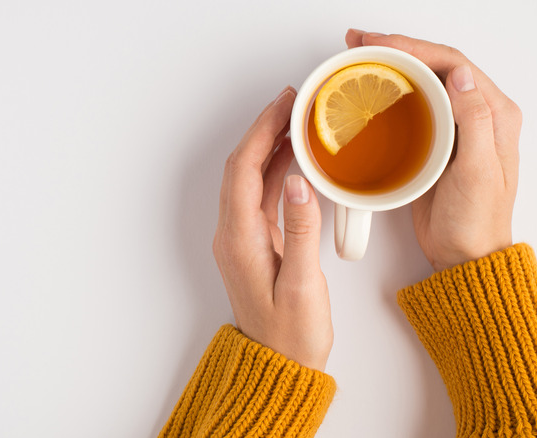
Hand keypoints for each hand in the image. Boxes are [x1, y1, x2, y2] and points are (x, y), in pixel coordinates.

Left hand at [212, 86, 332, 371]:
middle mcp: (234, 235)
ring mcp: (243, 239)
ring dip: (270, 147)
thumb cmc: (290, 335)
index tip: (284, 105)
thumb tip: (301, 183)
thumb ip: (300, 233)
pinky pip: (262, 197)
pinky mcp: (256, 244)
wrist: (278, 366)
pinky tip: (296, 160)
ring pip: (252, 179)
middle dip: (264, 129)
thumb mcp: (302, 286)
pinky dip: (277, 172)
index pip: (245, 171)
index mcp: (239, 240)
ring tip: (297, 121)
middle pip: (243, 168)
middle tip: (292, 102)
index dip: (262, 132)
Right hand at [347, 30, 521, 270]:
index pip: (453, 64)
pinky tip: (371, 88)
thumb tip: (460, 76)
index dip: (415, 47)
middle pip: (435, 65)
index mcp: (495, 114)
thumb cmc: (476, 221)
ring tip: (360, 55)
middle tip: (360, 42)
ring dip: (392, 64)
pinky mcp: (434, 142)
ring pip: (422, 81)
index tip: (381, 44)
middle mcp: (477, 114)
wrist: (464, 255)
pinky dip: (391, 91)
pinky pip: (412, 105)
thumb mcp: (479, 171)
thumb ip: (474, 121)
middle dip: (398, 48)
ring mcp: (454, 127)